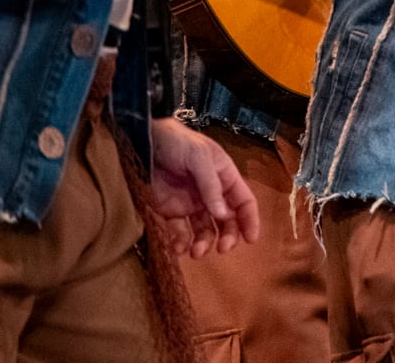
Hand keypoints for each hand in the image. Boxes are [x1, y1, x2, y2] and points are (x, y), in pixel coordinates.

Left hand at [148, 119, 260, 258]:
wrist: (144, 141)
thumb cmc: (178, 143)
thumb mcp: (199, 158)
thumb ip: (211, 186)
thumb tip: (223, 215)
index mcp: (225, 178)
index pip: (244, 202)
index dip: (250, 220)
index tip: (250, 239)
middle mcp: (211, 194)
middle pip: (227, 221)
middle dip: (227, 236)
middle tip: (222, 249)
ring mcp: (191, 204)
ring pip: (204, 230)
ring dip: (204, 243)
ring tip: (196, 252)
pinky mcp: (170, 211)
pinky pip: (179, 231)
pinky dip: (180, 243)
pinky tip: (178, 248)